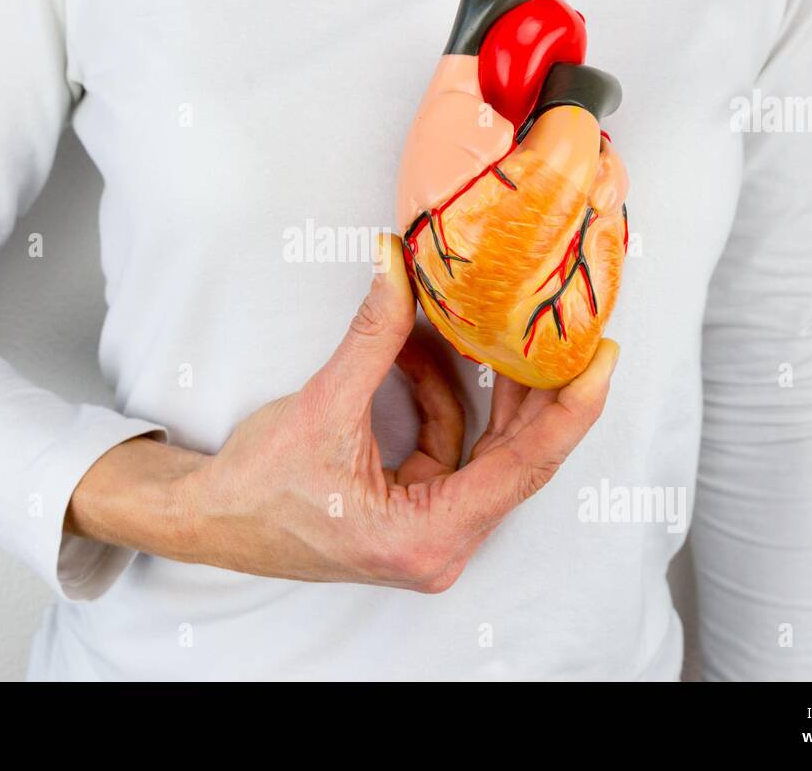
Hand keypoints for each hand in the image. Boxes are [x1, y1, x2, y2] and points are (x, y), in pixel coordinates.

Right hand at [67, 233, 618, 592]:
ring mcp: (429, 529)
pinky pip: (451, 447)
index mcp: (427, 536)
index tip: (603, 359)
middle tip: (561, 327)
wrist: (208, 518)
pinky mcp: (414, 509)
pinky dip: (441, 398)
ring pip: (484, 449)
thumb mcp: (321, 406)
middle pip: (515, 458)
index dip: (571, 410)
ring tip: (471, 325)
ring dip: (476, 385)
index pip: (524, 468)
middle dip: (531, 387)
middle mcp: (440, 544)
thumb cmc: (257, 487)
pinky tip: (419, 352)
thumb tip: (399, 267)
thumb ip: (372, 336)